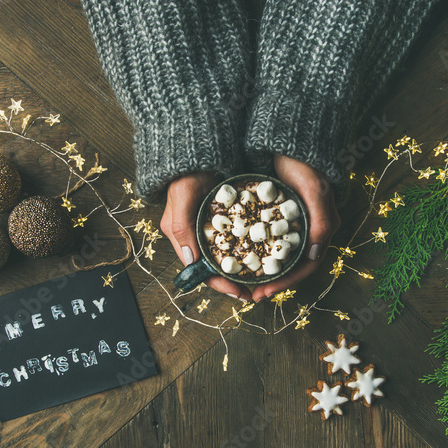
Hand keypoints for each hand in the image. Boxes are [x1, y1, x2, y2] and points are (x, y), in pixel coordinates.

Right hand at [161, 172, 252, 301]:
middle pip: (216, 268)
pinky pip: (238, 238)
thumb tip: (191, 260)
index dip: (219, 285)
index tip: (240, 294)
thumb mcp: (182, 199)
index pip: (201, 271)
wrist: (198, 153)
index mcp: (182, 237)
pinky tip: (265, 254)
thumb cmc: (186, 175)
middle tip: (256, 292)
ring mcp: (211, 228)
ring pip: (228, 256)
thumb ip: (182, 228)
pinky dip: (249, 249)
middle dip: (234, 282)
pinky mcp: (225, 218)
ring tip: (263, 278)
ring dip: (244, 268)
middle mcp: (196, 236)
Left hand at [252, 155, 340, 301]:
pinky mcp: (278, 215)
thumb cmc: (307, 165)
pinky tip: (239, 257)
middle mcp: (308, 230)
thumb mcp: (315, 192)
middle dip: (272, 283)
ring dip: (263, 271)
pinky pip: (267, 240)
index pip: (306, 267)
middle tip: (250, 294)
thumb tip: (315, 255)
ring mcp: (292, 223)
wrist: (291, 140)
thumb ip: (320, 221)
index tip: (263, 293)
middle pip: (291, 266)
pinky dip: (256, 252)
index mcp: (321, 229)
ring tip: (244, 282)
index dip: (285, 283)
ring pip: (278, 256)